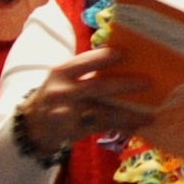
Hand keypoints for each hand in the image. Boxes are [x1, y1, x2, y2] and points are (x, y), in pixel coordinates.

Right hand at [11, 46, 159, 160]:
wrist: (32, 125)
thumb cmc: (57, 95)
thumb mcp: (63, 79)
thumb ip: (86, 72)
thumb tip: (126, 62)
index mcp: (62, 72)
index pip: (84, 62)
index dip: (103, 58)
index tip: (125, 53)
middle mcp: (63, 91)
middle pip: (98, 87)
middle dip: (124, 84)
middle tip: (148, 82)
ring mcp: (67, 113)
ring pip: (104, 112)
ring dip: (130, 113)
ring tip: (151, 113)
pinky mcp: (73, 130)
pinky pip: (103, 127)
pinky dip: (122, 126)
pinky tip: (139, 125)